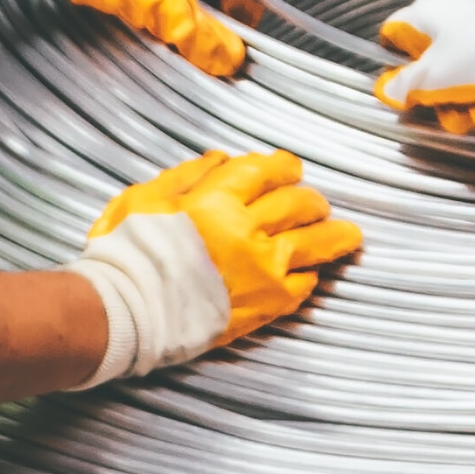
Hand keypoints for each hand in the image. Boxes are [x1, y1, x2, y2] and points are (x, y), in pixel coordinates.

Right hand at [73, 146, 359, 376]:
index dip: (284, 167)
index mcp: (219, 199)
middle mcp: (249, 230)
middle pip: (299, 204)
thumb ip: (187, 176)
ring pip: (317, 244)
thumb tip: (221, 160)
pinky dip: (311, 276)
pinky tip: (313, 273)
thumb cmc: (126, 255)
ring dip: (335, 236)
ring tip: (349, 236)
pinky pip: (304, 286)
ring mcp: (264, 269)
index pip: (268, 171)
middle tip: (315, 203)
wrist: (125, 313)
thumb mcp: (144, 198)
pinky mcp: (268, 304)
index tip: (290, 169)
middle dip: (311, 200)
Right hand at [376, 0, 474, 126]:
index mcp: (427, 18)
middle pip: (433, 73)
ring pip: (464, 85)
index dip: (394, 67)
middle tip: (452, 112)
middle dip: (444, 102)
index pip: (395, 37)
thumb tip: (386, 90)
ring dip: (474, 107)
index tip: (400, 90)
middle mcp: (453, 25)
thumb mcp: (435, 77)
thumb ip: (407, 86)